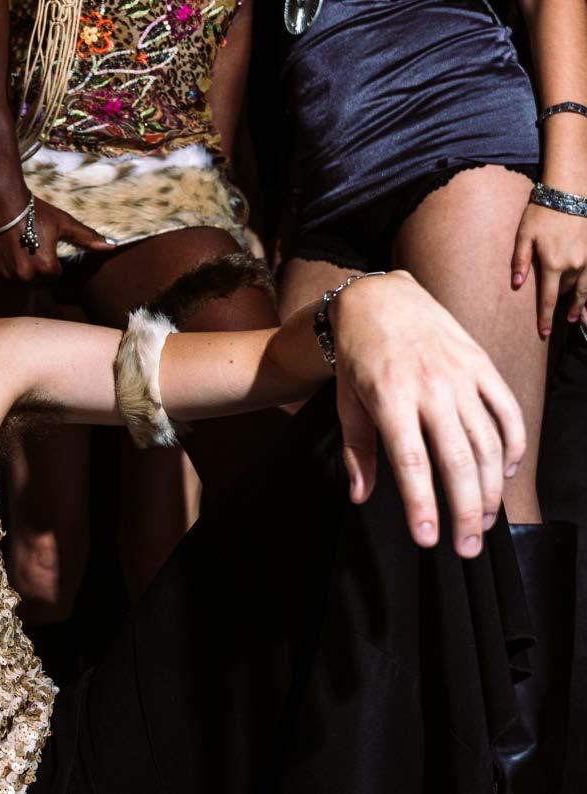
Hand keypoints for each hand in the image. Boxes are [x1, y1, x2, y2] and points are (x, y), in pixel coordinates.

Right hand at [0, 194, 115, 280]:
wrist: (4, 201)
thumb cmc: (36, 211)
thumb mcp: (64, 224)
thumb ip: (86, 238)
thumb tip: (111, 246)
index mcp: (47, 268)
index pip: (55, 275)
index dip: (51, 261)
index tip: (45, 247)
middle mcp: (27, 276)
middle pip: (38, 279)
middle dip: (37, 266)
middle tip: (32, 245)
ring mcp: (8, 274)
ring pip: (21, 278)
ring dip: (22, 267)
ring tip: (20, 247)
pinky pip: (6, 274)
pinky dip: (8, 265)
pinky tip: (9, 249)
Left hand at [330, 271, 525, 558]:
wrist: (380, 299)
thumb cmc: (359, 355)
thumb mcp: (346, 401)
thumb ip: (358, 451)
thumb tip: (361, 497)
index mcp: (391, 398)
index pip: (411, 462)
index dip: (422, 505)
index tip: (428, 539)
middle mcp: (431, 387)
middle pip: (459, 459)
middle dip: (466, 510)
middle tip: (467, 547)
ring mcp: (461, 374)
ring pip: (489, 441)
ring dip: (492, 487)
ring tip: (486, 520)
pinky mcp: (481, 364)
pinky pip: (508, 410)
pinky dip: (514, 444)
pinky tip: (506, 472)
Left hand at [512, 201, 586, 335]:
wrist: (570, 192)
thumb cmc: (542, 213)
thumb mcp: (524, 236)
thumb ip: (520, 261)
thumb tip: (516, 285)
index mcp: (553, 264)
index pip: (548, 299)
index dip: (545, 318)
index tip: (543, 333)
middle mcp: (574, 265)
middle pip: (565, 293)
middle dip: (559, 304)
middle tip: (556, 318)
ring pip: (584, 288)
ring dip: (579, 303)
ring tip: (575, 316)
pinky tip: (585, 294)